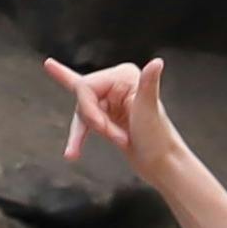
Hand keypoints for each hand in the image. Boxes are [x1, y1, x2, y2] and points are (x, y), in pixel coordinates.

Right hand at [47, 55, 183, 182]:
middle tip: (116, 138)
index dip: (88, 110)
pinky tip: (64, 137)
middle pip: (82, 99)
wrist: (162, 164)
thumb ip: (149, 84)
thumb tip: (157, 63)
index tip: (102, 128)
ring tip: (74, 153)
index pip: (86, 87)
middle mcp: (117, 83)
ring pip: (81, 113)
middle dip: (92, 122)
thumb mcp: (148, 110)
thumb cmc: (157, 137)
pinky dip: (74, 134)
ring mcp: (111, 101)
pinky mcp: (108, 117)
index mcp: (124, 76)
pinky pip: (83, 121)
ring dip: (81, 134)